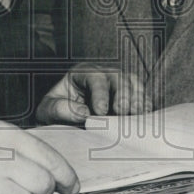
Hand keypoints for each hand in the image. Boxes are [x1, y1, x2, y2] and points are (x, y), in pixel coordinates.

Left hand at [36, 63, 152, 123]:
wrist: (64, 121)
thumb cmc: (56, 112)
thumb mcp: (49, 110)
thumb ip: (62, 109)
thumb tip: (85, 114)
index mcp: (82, 73)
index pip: (95, 76)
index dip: (100, 93)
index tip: (100, 112)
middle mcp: (102, 74)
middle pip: (118, 76)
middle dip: (122, 94)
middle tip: (122, 112)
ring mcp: (117, 84)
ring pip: (133, 83)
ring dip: (137, 99)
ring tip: (136, 116)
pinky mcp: (129, 97)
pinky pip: (142, 95)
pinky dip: (145, 106)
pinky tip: (144, 118)